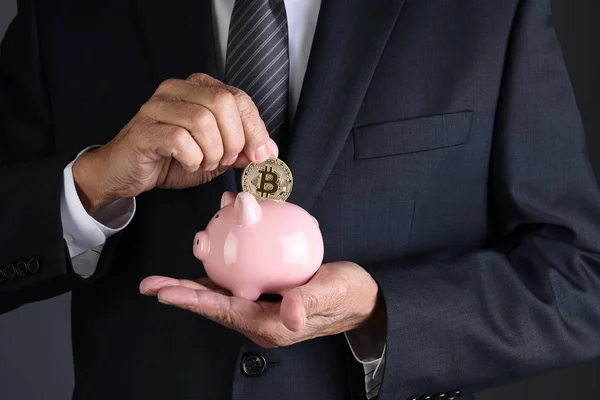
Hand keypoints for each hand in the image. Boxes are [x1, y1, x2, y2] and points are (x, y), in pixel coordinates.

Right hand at [73, 73, 277, 212]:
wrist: (125, 172)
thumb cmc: (170, 159)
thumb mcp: (215, 155)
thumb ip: (240, 150)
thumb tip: (268, 150)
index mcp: (198, 89)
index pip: (239, 98)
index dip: (255, 128)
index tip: (261, 154)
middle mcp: (177, 90)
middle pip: (223, 103)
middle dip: (234, 139)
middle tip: (227, 160)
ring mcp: (157, 107)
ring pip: (202, 121)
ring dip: (213, 151)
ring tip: (206, 162)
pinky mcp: (144, 130)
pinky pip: (180, 139)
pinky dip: (193, 158)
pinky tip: (190, 163)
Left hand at [139, 262, 384, 347]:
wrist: (359, 299)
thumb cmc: (346, 296)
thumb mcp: (332, 294)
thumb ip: (309, 302)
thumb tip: (289, 314)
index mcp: (270, 324)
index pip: (224, 310)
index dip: (193, 300)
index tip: (165, 292)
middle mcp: (259, 318)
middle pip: (212, 304)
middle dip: (181, 294)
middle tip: (151, 284)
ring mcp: (260, 307)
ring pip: (219, 294)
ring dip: (193, 282)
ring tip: (165, 276)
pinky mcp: (265, 295)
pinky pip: (236, 283)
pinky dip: (221, 268)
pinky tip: (212, 253)